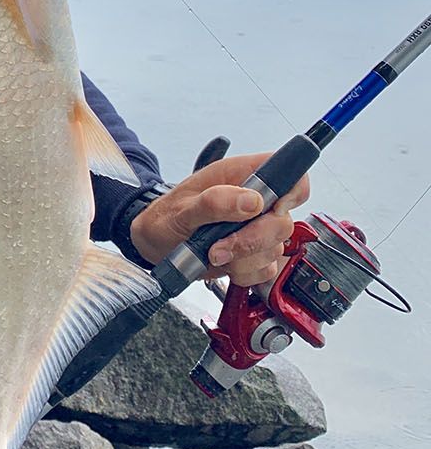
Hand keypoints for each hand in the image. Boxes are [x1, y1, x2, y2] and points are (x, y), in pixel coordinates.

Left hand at [128, 152, 310, 286]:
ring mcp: (257, 228)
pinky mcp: (254, 254)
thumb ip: (215, 201)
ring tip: (213, 253)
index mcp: (242, 176)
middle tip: (220, 246)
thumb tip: (252, 200)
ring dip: (244, 259)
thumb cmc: (166, 217)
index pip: (290, 175)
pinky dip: (244, 273)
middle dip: (253, 240)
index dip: (291, 192)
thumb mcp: (182, 207)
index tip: (271, 210)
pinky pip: (266, 270)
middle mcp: (255, 201)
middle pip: (284, 221)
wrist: (157, 245)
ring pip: (276, 249)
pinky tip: (224, 264)